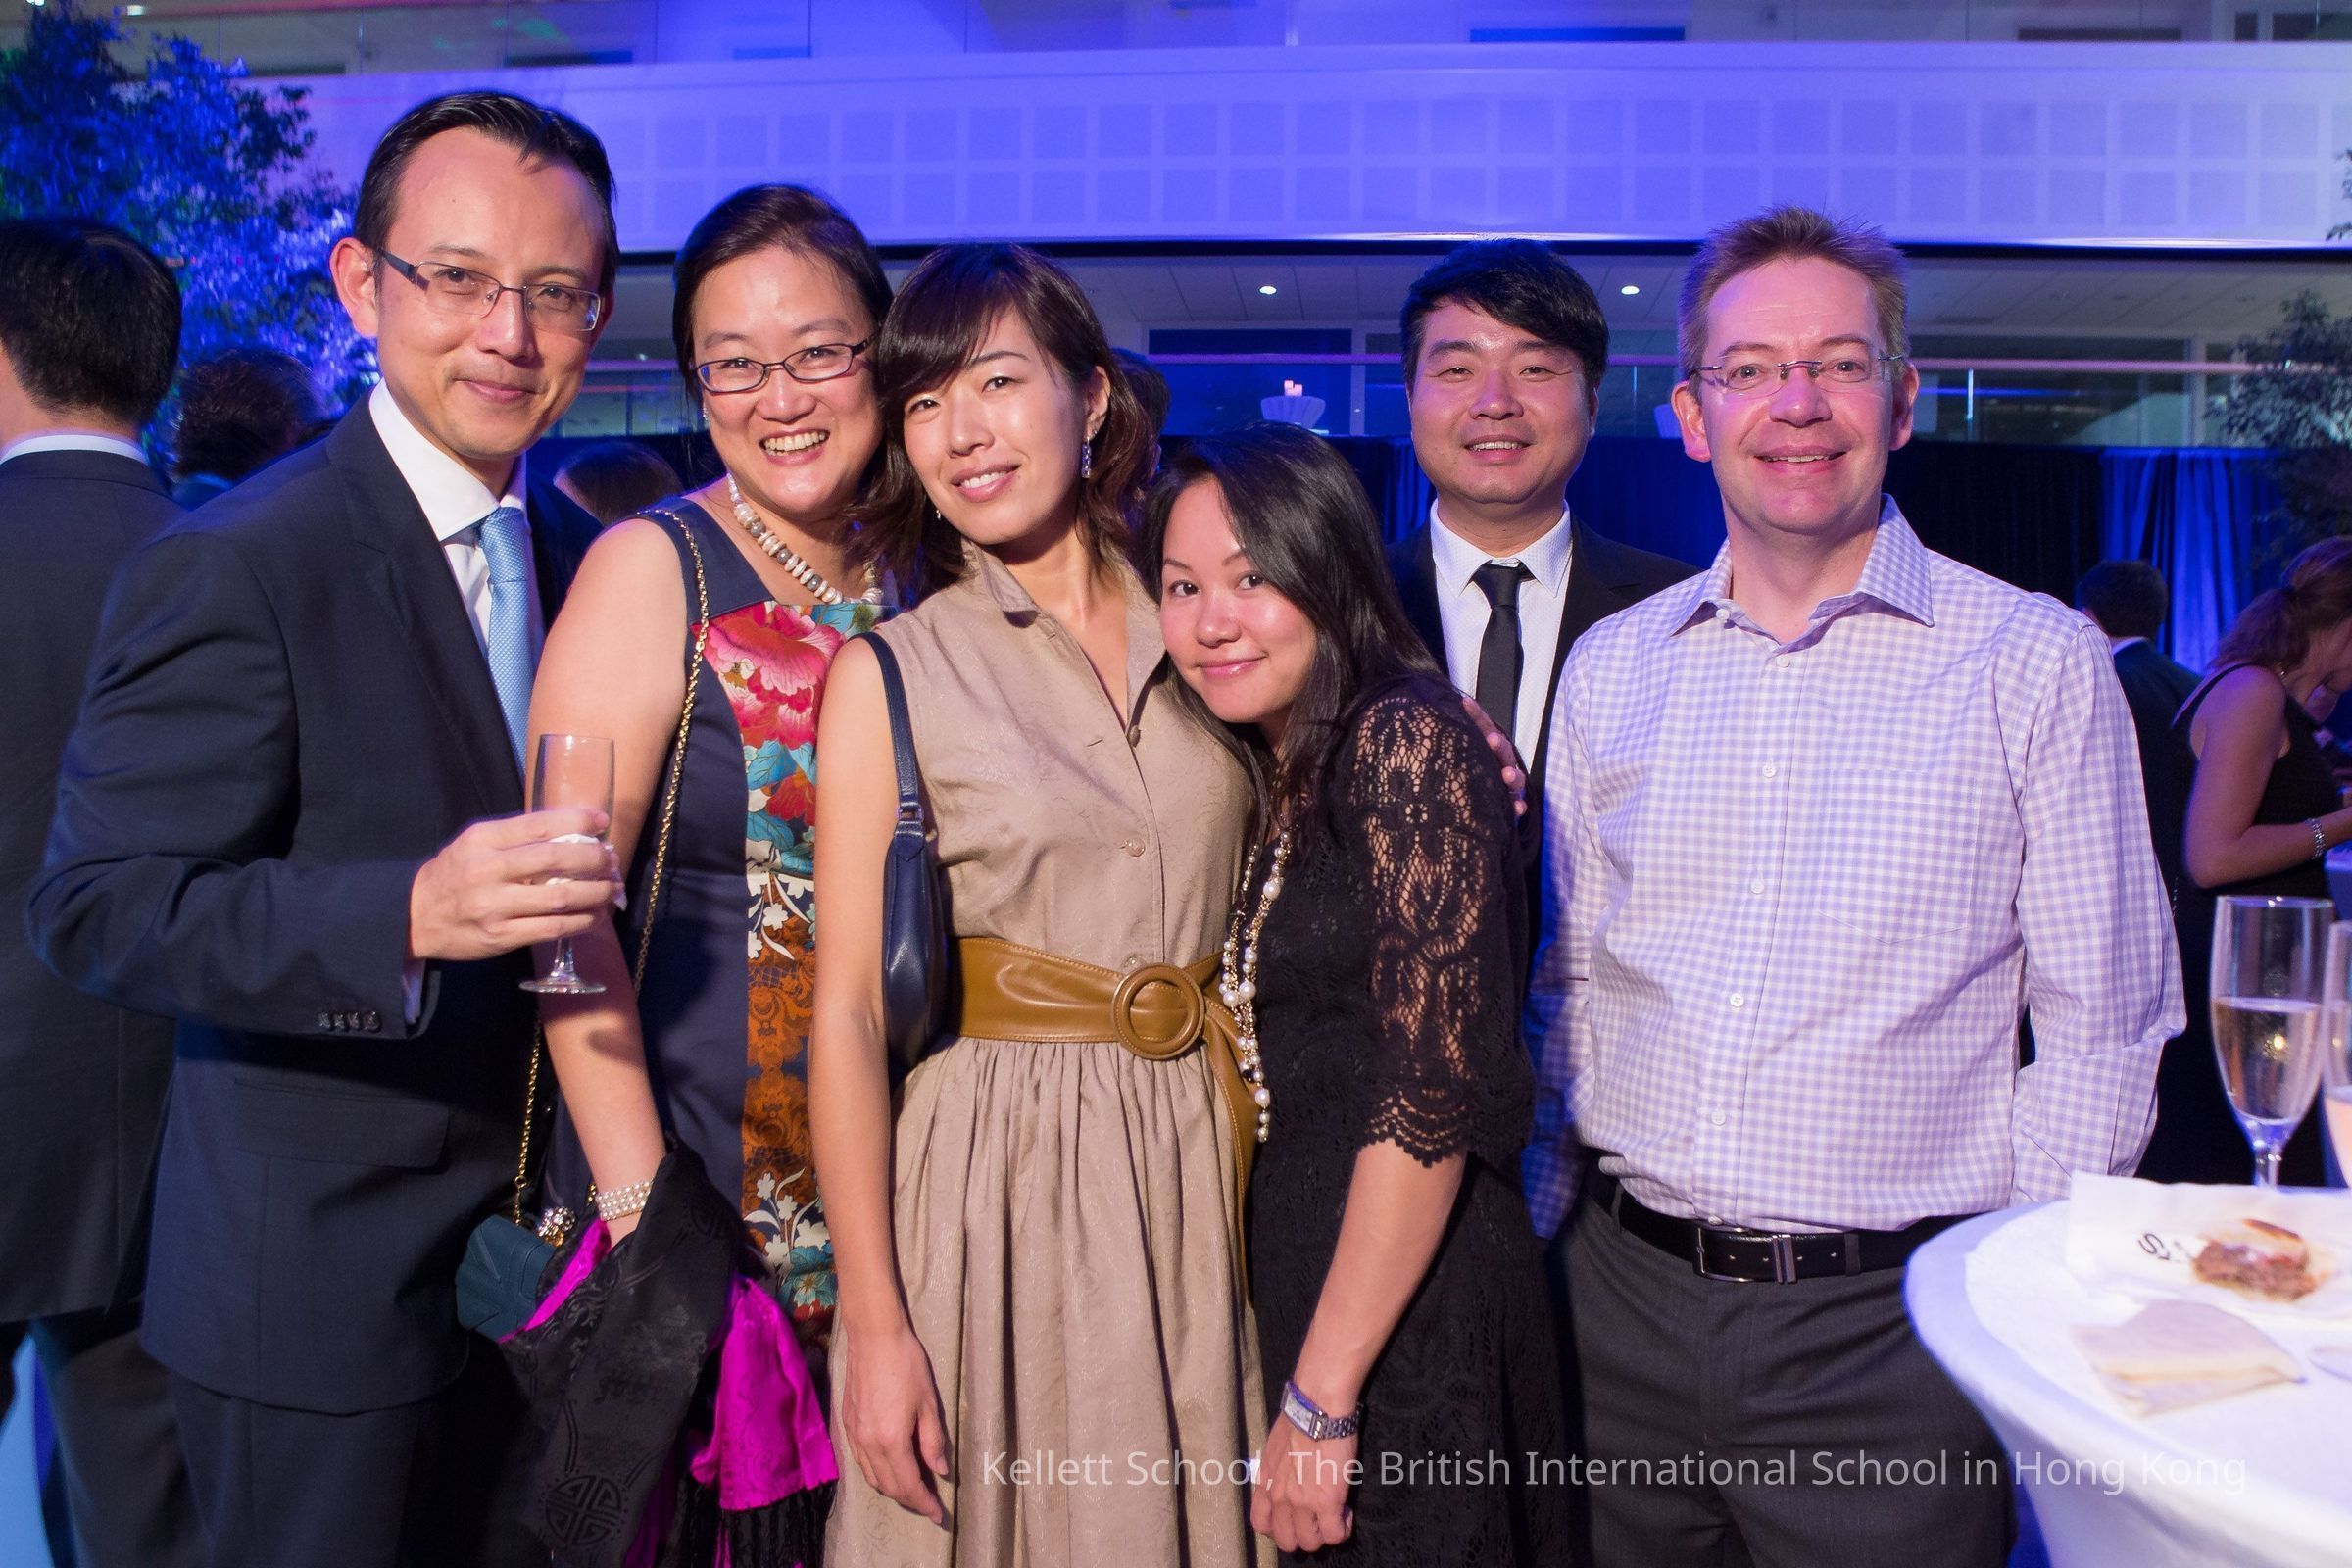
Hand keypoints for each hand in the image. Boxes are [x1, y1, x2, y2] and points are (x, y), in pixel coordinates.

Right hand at [407, 808, 619, 962]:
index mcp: (483, 840)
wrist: (414, 916)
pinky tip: (594, 916)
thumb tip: (572, 829)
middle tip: (612, 860)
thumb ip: (516, 836)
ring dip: (595, 892)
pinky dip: (580, 922)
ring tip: (611, 888)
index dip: (577, 820)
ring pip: (559, 898)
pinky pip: (551, 928)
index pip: (539, 825)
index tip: (602, 821)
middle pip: (553, 860)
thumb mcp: (475, 843)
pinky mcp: (500, 937)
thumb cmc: (454, 874)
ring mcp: (494, 907)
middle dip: (592, 858)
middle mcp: (488, 871)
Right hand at [839, 1318, 950, 1525]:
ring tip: (912, 1489)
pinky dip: (876, 1473)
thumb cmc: (906, 1365)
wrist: (873, 1337)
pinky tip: (889, 1468)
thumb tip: (939, 1471)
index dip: (924, 1503)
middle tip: (929, 1504)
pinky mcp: (847, 1425)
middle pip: (888, 1487)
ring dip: (892, 1489)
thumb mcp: (928, 1404)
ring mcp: (854, 1435)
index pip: (908, 1485)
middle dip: (910, 1500)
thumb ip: (933, 1441)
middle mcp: (868, 1444)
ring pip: (872, 1477)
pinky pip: (860, 1462)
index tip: (940, 1515)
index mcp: (891, 1440)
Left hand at [1253, 1417, 1357, 1553]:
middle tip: (1317, 1520)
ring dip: (1324, 1534)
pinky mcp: (1327, 1502)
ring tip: (1334, 1516)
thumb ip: (1278, 1470)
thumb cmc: (1299, 1418)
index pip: (1261, 1524)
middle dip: (1303, 1535)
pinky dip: (1343, 1529)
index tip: (1294, 1518)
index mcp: (1266, 1483)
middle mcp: (1279, 1498)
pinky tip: (1346, 1514)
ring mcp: (1302, 1503)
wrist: (1316, 1409)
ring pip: (1310, 1543)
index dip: (1279, 1528)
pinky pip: (1335, 1534)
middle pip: (1287, 1540)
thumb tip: (1289, 1476)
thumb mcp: (1274, 1448)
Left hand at [1460, 696, 1527, 817]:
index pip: (1484, 727)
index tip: (1465, 702)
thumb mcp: (1460, 753)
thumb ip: (1451, 738)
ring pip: (1515, 778)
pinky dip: (1518, 807)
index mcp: (1489, 748)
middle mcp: (1502, 763)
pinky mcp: (1511, 804)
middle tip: (1491, 739)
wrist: (1476, 806)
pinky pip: (1517, 805)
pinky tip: (1517, 809)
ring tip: (1507, 775)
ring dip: (1513, 775)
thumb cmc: (1468, 773)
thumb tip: (1428, 715)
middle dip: (1498, 744)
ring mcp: (1509, 784)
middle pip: (1503, 751)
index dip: (1476, 715)